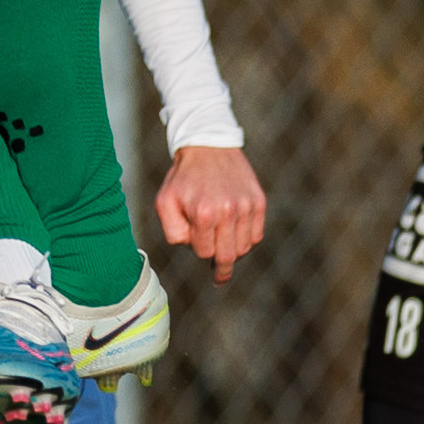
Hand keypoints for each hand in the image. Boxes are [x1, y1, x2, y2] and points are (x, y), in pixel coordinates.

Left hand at [155, 144, 266, 283]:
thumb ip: (173, 233)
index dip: (199, 250)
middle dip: (220, 268)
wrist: (207, 146)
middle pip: (228, 257)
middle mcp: (228, 211)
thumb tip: (194, 249)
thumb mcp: (164, 203)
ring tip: (224, 244)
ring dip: (233, 251)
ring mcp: (246, 206)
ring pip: (244, 248)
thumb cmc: (183, 178)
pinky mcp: (258, 201)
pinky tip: (235, 234)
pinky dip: (247, 240)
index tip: (196, 242)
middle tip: (218, 278)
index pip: (205, 253)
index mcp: (203, 214)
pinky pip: (256, 235)